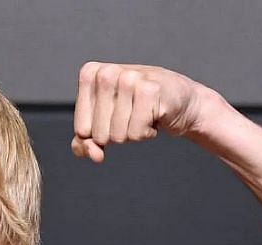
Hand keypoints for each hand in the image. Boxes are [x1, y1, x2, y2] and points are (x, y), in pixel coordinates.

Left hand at [71, 62, 207, 162]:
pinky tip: (154, 116)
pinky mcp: (150, 90)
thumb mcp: (103, 124)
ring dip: (132, 133)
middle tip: (131, 115)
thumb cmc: (137, 110)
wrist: (180, 102)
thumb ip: (84, 143)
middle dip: (115, 135)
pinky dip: (146, 133)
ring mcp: (129, 78)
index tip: (112, 117)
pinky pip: (135, 133)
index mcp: (91, 74)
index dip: (97, 134)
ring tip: (143, 114)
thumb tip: (94, 155)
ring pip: (116, 135)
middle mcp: (108, 71)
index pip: (81, 128)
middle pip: (98, 134)